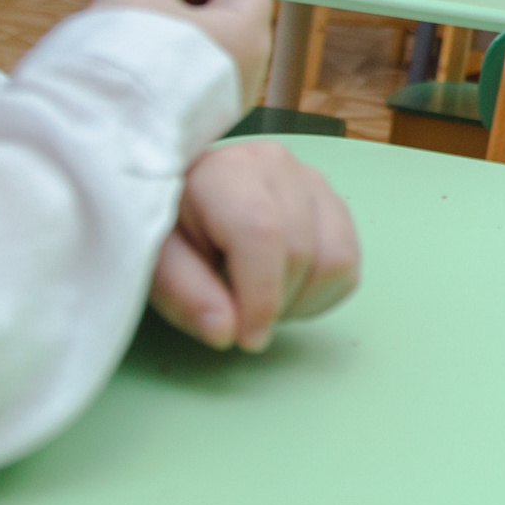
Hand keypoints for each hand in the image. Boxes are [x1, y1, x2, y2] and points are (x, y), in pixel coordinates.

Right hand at [87, 0, 271, 107]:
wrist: (108, 134)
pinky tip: (124, 36)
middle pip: (223, 10)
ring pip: (197, 43)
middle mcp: (244, 69)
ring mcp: (217, 100)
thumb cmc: (136, 53)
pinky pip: (180, 72)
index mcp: (248, 32)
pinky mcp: (188, 121)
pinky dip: (157, 48)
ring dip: (165, 17)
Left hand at [151, 142, 359, 351]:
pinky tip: (286, 290)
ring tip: (262, 300)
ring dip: (302, 299)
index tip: (246, 338)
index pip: (262, 233)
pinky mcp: (335, 204)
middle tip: (240, 315)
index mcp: (227, 172)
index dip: (261, 295)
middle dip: (274, 303)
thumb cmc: (170, 229)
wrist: (189, 197)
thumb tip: (226, 332)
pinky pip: (350, 263)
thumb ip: (184, 295)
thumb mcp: (155, 263)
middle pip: (300, 251)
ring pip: (336, 258)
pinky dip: (322, 293)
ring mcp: (314, 182)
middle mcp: (279, 165)